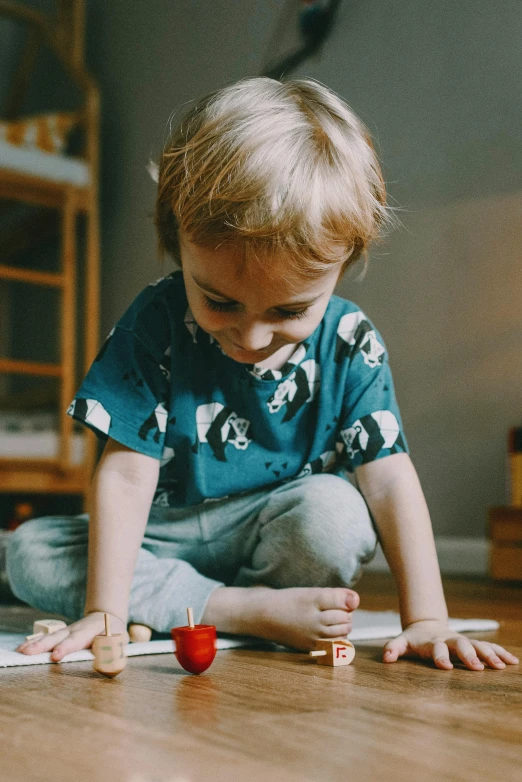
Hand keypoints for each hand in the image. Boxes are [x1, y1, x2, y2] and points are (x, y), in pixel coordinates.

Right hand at [15, 612, 128, 662]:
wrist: (108, 616)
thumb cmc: (113, 632)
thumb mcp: (120, 640)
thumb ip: (114, 652)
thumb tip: (109, 668)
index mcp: (91, 630)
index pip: (77, 639)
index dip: (66, 647)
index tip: (55, 656)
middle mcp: (76, 629)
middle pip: (58, 637)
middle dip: (43, 645)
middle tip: (28, 653)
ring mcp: (67, 631)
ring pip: (50, 637)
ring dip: (35, 644)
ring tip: (21, 652)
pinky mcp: (61, 635)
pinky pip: (46, 639)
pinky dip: (33, 643)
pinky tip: (22, 649)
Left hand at [383, 619, 519, 670]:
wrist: (426, 626)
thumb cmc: (414, 640)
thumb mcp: (401, 642)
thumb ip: (393, 648)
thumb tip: (385, 658)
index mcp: (432, 642)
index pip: (436, 648)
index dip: (440, 656)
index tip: (445, 666)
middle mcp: (450, 640)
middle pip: (460, 645)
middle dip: (468, 655)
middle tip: (477, 667)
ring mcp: (462, 641)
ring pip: (478, 645)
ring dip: (488, 654)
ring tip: (500, 665)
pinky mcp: (472, 644)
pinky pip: (489, 647)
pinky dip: (500, 653)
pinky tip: (512, 661)